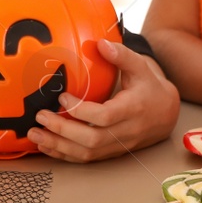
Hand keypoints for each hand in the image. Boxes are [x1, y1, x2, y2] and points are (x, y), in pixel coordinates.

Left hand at [28, 40, 180, 161]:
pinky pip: (86, 158)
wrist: (166, 114)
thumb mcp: (141, 67)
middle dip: (63, 131)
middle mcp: (127, 132)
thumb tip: (99, 43)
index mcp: (134, 109)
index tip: (62, 97)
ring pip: (87, 153)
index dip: (81, 111)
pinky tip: (47, 146)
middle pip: (92, 139)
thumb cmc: (150, 88)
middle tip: (40, 116)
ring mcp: (119, 146)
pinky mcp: (111, 153)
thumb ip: (121, 55)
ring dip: (58, 146)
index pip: (105, 117)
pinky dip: (64, 155)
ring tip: (35, 135)